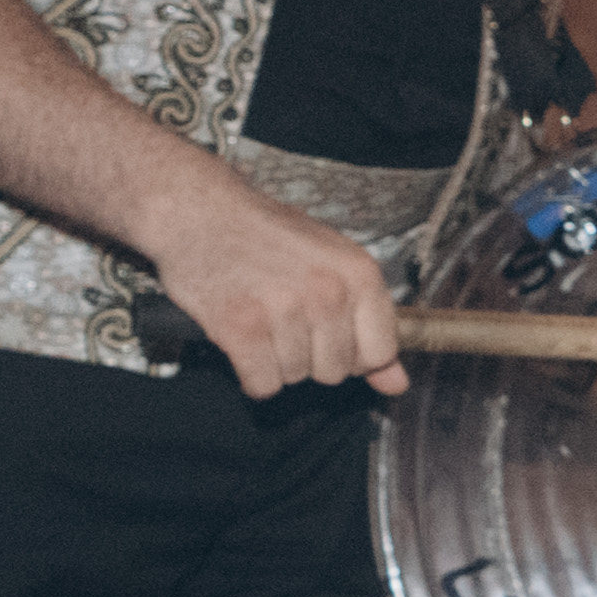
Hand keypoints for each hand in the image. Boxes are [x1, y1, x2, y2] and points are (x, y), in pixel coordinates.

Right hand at [144, 171, 407, 397]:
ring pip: (296, 377)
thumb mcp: (333, 264)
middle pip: (336, 371)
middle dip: (310, 357)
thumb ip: (369, 323)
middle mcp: (328, 292)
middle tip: (284, 320)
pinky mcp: (240, 327)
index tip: (330, 337)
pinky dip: (251, 374)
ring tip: (261, 319)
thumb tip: (397, 385)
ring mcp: (285, 310)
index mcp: (360, 274)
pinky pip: (262, 384)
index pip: (380, 352)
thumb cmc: (267, 235)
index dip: (354, 355)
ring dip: (276, 360)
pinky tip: (243, 340)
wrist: (199, 212)